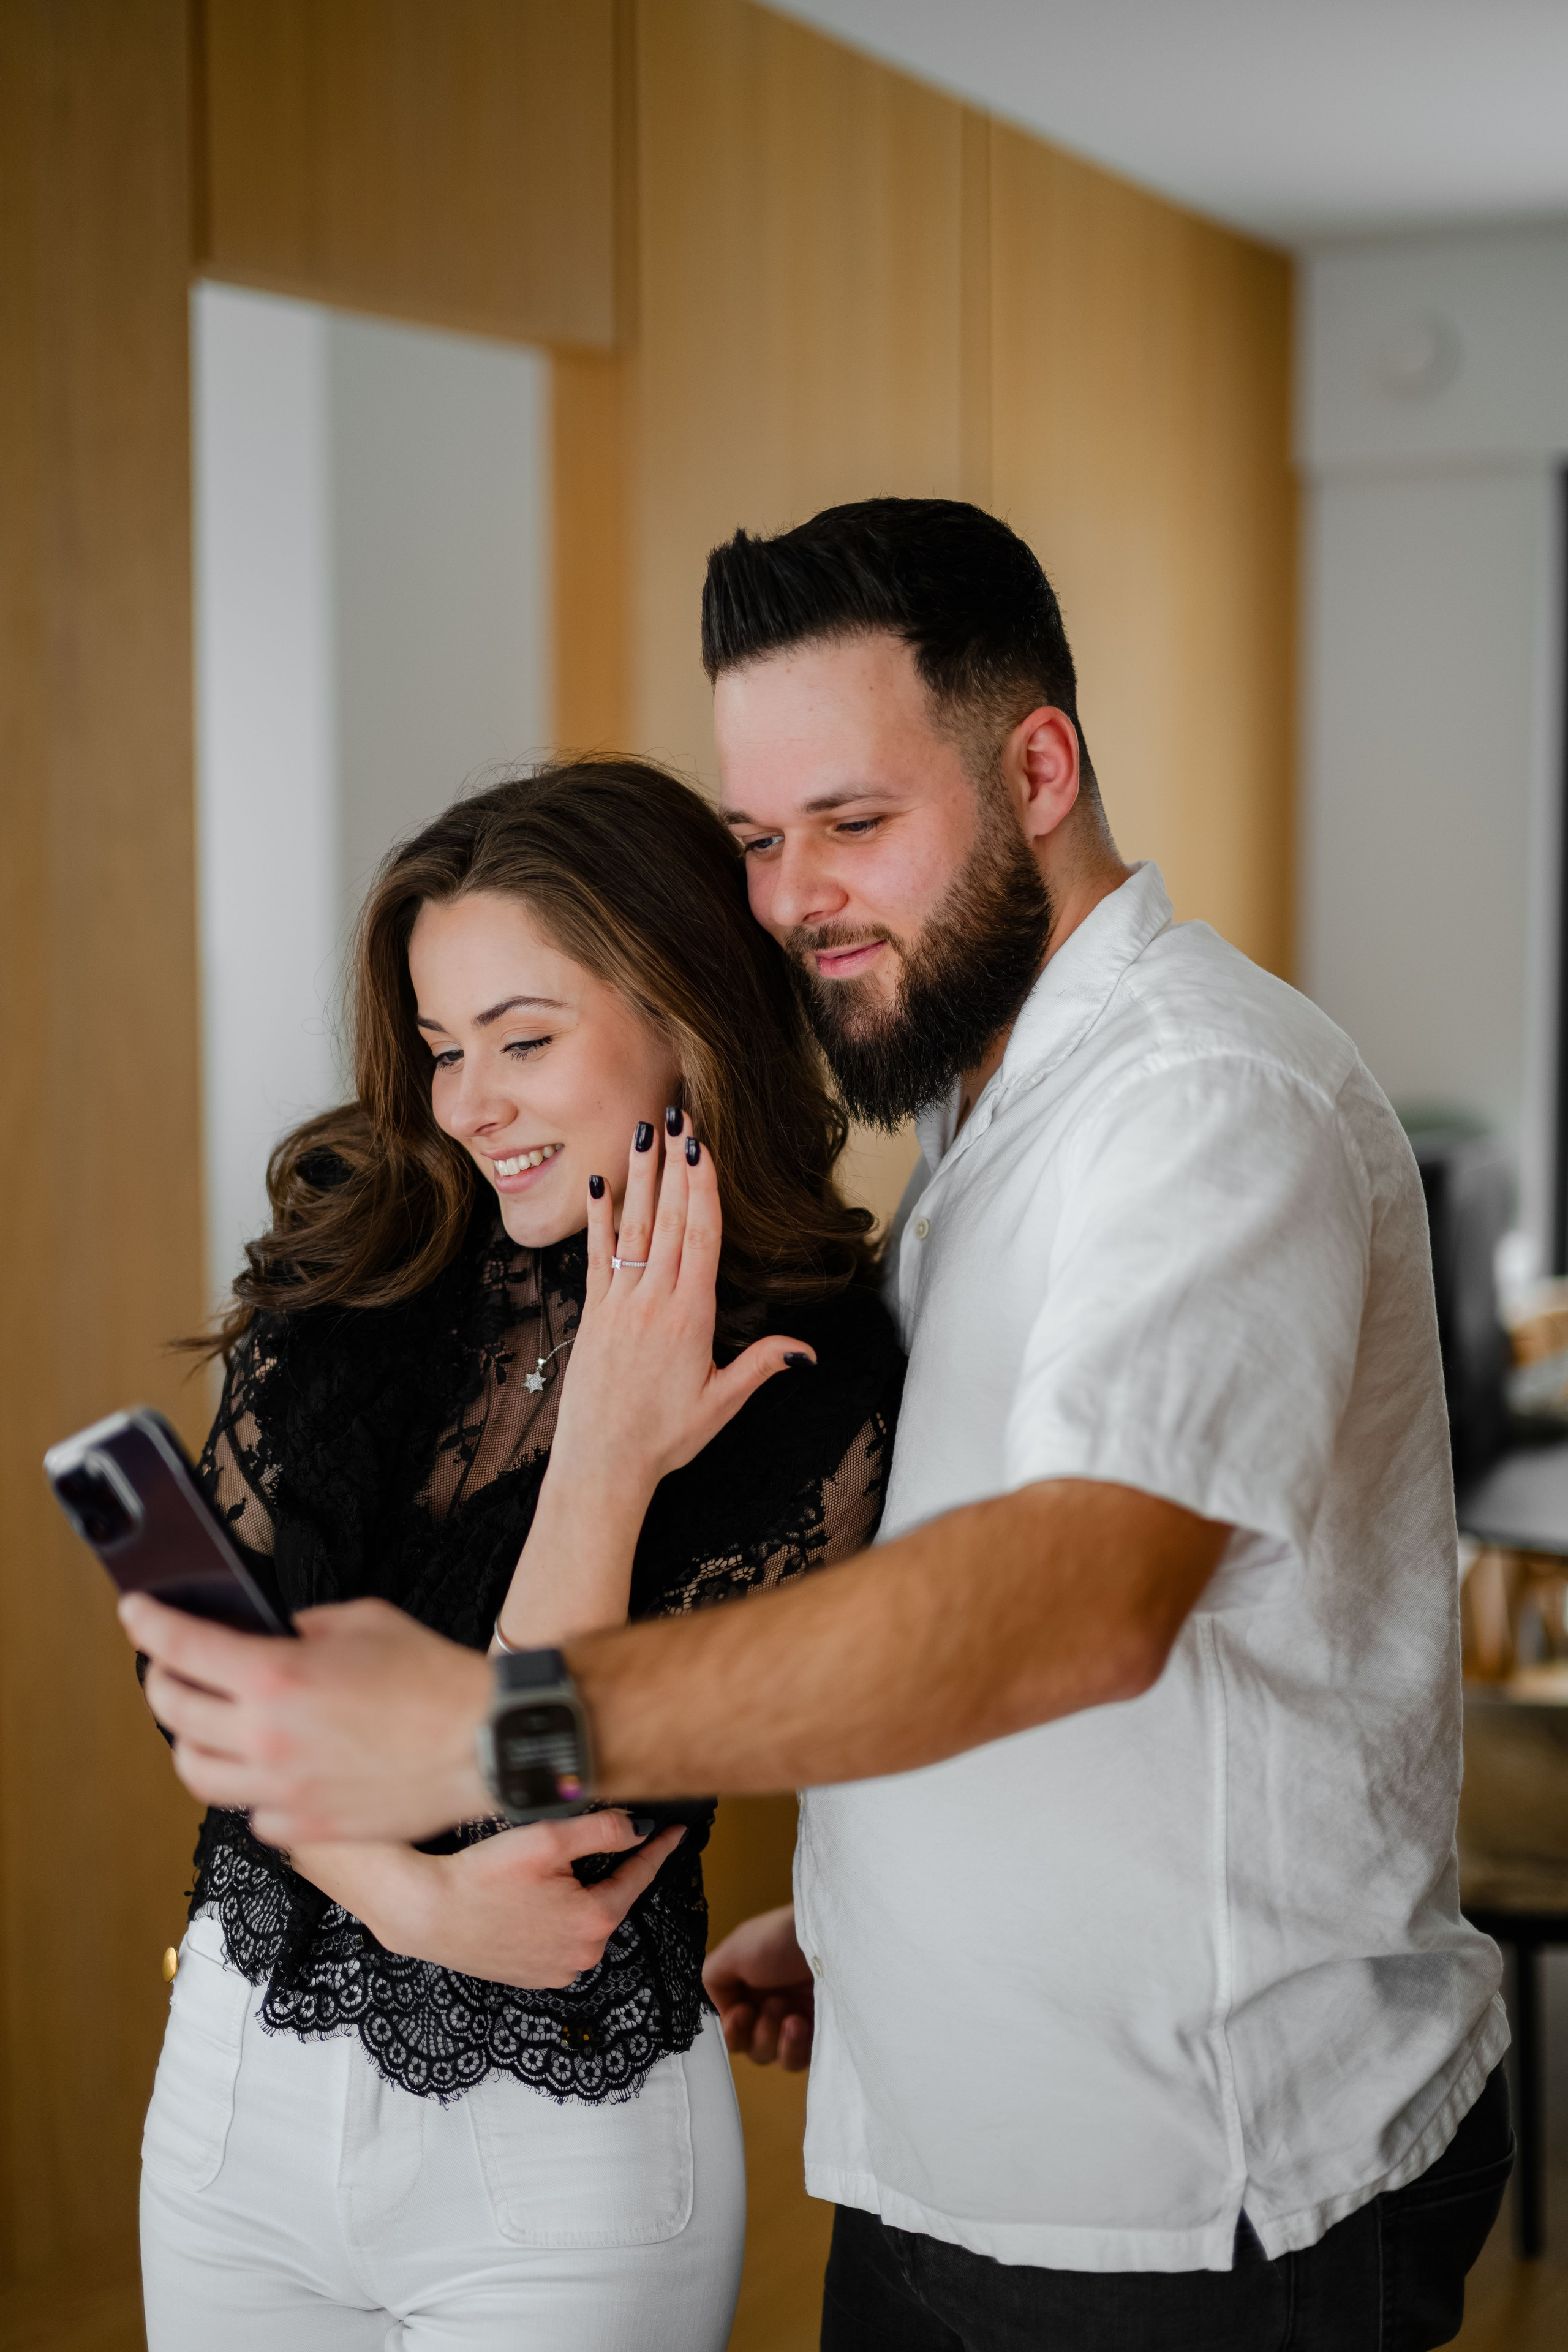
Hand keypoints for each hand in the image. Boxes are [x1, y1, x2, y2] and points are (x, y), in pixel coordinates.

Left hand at [120, 1590, 490, 1843]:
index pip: (180, 1647)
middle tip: (171, 1667)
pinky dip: (249, 1788)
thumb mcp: (365, 1620)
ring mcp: (281, 1791)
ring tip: (209, 1724)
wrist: (486, 1743)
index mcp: (277, 1676)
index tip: (136, 1612)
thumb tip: (276, 1636)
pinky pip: (250, 1812)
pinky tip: (270, 1768)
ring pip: (196, 1772)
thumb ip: (306, 1628)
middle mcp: (267, 1738)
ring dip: (192, 1741)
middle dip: (161, 1680)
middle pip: (174, 1711)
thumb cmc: (435, 1679)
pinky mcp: (306, 1830)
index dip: (148, 1623)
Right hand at [351, 1814, 686, 1989]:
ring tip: (538, 1877)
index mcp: (594, 1921)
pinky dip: (554, 1920)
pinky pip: (559, 1941)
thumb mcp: (547, 1840)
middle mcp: (582, 1955)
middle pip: (608, 1899)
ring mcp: (557, 1971)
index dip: (657, 1849)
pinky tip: (527, 1903)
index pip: (638, 1877)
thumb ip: (602, 1831)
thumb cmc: (481, 1877)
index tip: (675, 1833)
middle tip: (570, 1849)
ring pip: (583, 1921)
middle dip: (601, 1872)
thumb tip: (638, 1829)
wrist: (428, 1913)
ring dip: (575, 1898)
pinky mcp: (533, 1976)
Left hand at [553, 1110, 815, 1498]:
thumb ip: (762, 1368)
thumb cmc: (665, 1439)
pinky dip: (597, 1218)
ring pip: (633, 1228)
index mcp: (690, 1318)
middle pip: (670, 1220)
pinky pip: (596, 1257)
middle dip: (676, 1165)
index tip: (703, 1145)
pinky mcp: (593, 1314)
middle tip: (679, 1114)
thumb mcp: (721, 1405)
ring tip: (643, 1130)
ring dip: (641, 1177)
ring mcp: (619, 1304)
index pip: (701, 1238)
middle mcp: (653, 1302)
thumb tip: (808, 1350)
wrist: (602, 1465)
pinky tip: (598, 1183)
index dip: (703, 1188)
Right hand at [702, 1902, 813, 2068]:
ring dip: (774, 2038)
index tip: (742, 2012)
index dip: (732, 2030)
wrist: (829, 1939)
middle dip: (757, 2030)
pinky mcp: (820, 2034)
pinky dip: (793, 2047)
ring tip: (792, 2016)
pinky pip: (797, 2061)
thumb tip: (724, 2013)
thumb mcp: (733, 1950)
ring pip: (772, 2056)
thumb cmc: (779, 1940)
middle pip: (750, 2046)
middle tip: (775, 2003)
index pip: (733, 2028)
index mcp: (750, 1987)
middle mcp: (772, 2005)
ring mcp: (797, 2021)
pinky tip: (802, 2024)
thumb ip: (712, 1981)